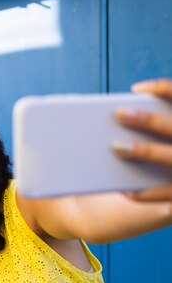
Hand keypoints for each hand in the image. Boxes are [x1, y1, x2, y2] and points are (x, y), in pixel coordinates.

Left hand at [114, 78, 171, 200]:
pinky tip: (125, 189)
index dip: (163, 89)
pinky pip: (166, 193)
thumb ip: (157, 129)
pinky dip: (145, 192)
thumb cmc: (170, 157)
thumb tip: (120, 122)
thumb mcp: (168, 137)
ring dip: (145, 150)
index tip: (136, 89)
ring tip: (116, 146)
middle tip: (119, 113)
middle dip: (149, 120)